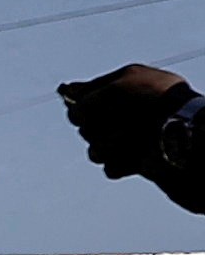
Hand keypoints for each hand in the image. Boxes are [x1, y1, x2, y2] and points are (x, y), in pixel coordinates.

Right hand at [62, 62, 194, 191]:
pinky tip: (136, 154)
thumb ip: (86, 96)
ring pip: (95, 148)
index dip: (80, 105)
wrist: (183, 129)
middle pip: (85, 125)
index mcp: (125, 88)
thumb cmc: (155, 102)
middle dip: (96, 126)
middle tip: (119, 120)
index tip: (83, 109)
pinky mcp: (134, 160)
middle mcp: (125, 112)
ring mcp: (129, 137)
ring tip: (132, 138)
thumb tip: (71, 108)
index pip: (84, 97)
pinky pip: (110, 166)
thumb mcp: (117, 88)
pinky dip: (120, 162)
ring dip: (109, 144)